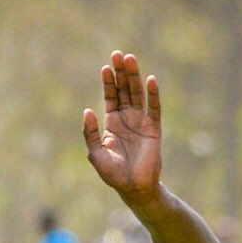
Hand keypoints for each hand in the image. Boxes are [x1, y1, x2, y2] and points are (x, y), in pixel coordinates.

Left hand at [82, 50, 162, 201]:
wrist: (133, 188)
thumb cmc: (113, 174)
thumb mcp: (95, 153)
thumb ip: (89, 133)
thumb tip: (87, 110)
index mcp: (112, 123)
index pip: (111, 97)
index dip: (109, 83)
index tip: (106, 68)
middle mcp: (127, 119)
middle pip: (125, 90)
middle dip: (121, 73)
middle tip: (118, 54)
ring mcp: (141, 122)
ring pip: (138, 94)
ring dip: (134, 77)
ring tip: (130, 59)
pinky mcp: (154, 129)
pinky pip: (154, 108)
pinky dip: (152, 94)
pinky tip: (150, 80)